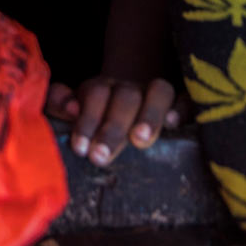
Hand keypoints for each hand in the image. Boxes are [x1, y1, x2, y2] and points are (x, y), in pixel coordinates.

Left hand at [46, 75, 178, 166]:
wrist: (128, 98)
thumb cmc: (96, 116)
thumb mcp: (72, 107)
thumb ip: (59, 101)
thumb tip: (70, 107)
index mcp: (103, 90)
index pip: (96, 94)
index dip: (88, 120)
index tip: (80, 148)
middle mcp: (131, 88)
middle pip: (126, 98)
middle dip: (112, 128)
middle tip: (99, 156)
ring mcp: (156, 94)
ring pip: (159, 91)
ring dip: (149, 116)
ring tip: (139, 140)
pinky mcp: (181, 102)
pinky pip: (186, 99)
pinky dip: (181, 108)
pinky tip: (173, 122)